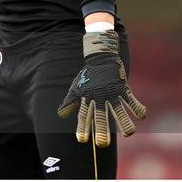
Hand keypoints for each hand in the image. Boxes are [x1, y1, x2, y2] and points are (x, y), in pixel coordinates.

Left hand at [58, 30, 146, 146]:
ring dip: (124, 121)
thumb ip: (70, 102)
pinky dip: (137, 107)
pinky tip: (142, 115)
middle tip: (103, 144)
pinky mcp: (122, 87)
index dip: (82, 127)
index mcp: (87, 98)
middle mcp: (99, 97)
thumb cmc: (88, 75)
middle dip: (102, 130)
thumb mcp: (76, 88)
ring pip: (119, 110)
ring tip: (129, 133)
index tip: (81, 140)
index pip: (83, 115)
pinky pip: (131, 99)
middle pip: (100, 116)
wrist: (100, 57)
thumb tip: (60, 115)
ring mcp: (111, 92)